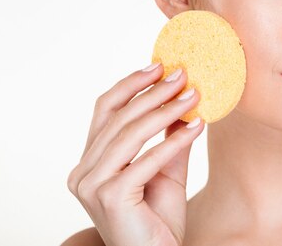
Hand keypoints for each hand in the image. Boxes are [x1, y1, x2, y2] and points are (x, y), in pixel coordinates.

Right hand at [67, 63, 203, 245]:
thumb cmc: (158, 216)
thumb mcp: (166, 168)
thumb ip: (169, 136)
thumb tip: (184, 97)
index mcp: (90, 161)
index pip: (105, 111)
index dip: (130, 85)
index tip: (158, 65)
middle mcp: (83, 171)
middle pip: (118, 118)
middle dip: (153, 93)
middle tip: (183, 74)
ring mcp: (92, 185)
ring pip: (130, 134)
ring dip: (165, 110)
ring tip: (194, 95)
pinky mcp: (110, 197)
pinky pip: (146, 160)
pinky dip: (173, 141)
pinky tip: (198, 126)